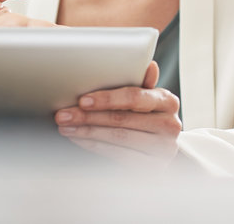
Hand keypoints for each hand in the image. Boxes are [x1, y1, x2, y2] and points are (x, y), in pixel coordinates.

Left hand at [54, 61, 180, 167]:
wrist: (158, 144)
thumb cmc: (144, 112)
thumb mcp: (143, 94)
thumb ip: (140, 80)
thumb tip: (149, 65)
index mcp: (168, 101)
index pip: (134, 97)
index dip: (106, 99)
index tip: (82, 100)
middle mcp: (170, 125)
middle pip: (122, 119)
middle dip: (87, 116)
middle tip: (63, 115)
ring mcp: (164, 148)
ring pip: (118, 138)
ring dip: (86, 132)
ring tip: (65, 126)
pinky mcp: (154, 167)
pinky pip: (119, 155)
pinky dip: (95, 146)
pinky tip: (79, 139)